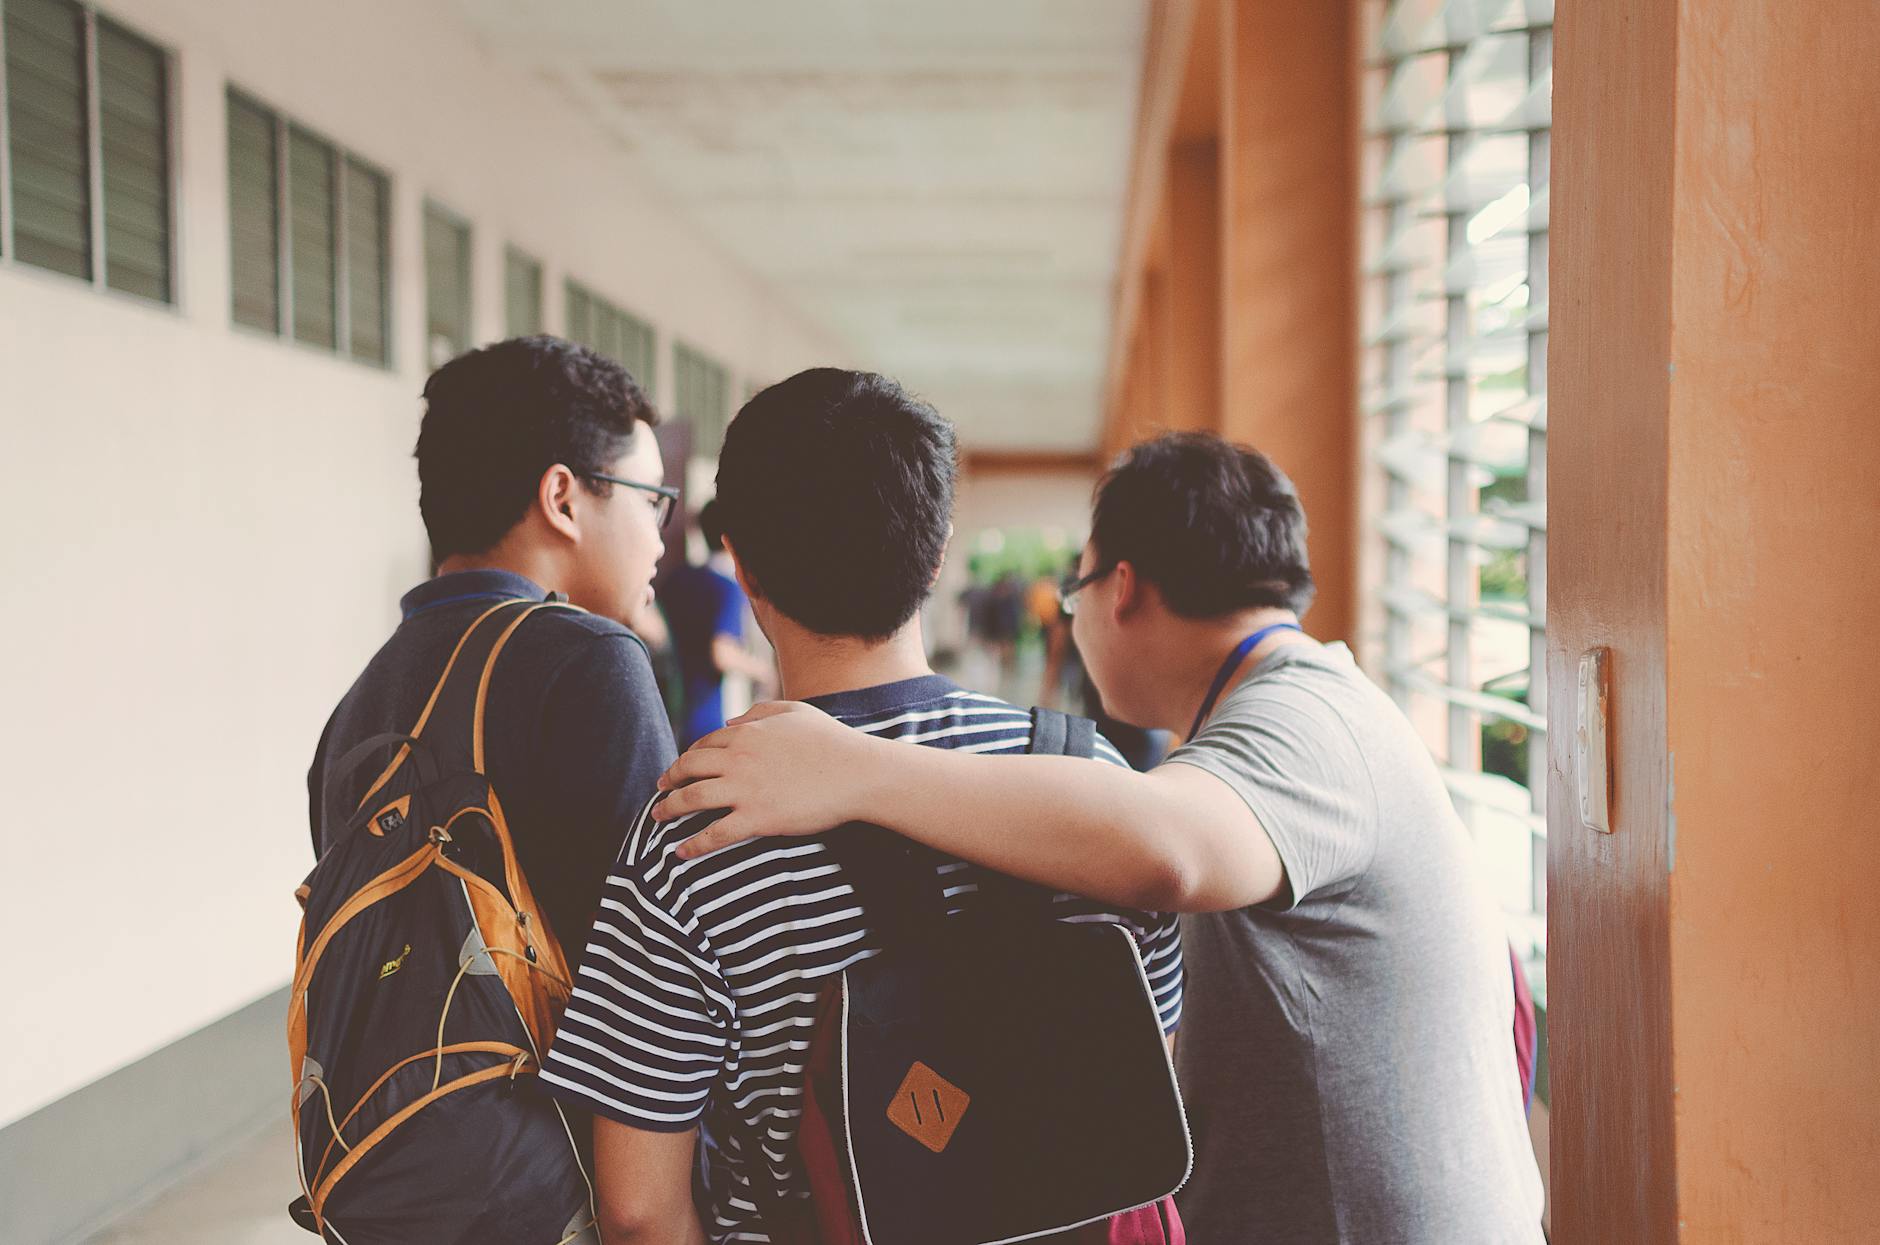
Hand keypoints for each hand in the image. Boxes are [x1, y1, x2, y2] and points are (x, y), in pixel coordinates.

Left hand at [654, 702, 881, 857]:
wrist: (857, 773)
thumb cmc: (832, 741)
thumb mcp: (796, 712)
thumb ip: (760, 712)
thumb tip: (731, 720)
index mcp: (747, 733)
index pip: (704, 744)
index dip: (688, 757)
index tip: (682, 768)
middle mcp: (738, 758)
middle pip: (688, 768)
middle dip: (669, 780)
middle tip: (660, 791)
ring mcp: (745, 789)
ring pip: (691, 799)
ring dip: (669, 809)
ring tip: (657, 818)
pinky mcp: (756, 818)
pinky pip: (714, 834)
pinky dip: (693, 845)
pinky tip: (680, 852)